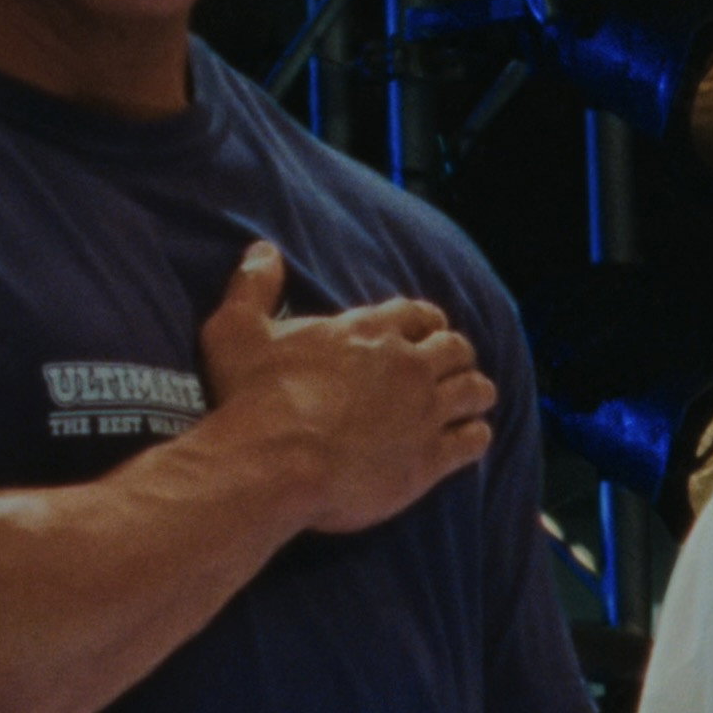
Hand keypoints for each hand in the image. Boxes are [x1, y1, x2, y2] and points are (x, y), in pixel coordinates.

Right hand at [198, 242, 494, 534]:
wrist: (275, 463)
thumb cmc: (253, 398)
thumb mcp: (237, 330)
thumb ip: (253, 286)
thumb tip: (262, 249)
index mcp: (369, 331)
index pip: (419, 314)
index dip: (425, 323)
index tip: (423, 334)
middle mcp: (407, 365)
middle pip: (456, 349)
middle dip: (455, 356)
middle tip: (447, 369)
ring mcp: (424, 412)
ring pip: (475, 391)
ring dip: (474, 393)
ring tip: (469, 402)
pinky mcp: (430, 459)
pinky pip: (474, 441)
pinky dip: (476, 437)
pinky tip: (469, 440)